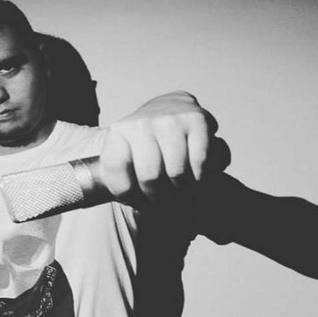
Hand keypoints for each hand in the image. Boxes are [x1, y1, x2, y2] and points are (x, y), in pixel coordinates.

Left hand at [99, 91, 229, 201]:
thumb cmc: (143, 147)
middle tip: (161, 195)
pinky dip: (200, 176)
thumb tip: (142, 208)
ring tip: (177, 185)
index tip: (136, 197)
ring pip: (177, 173)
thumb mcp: (122, 161)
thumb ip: (121, 185)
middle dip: (157, 195)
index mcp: (117, 135)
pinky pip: (200, 162)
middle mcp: (140, 124)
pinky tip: (193, 174)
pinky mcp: (196, 119)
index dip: (130, 197)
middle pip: (151, 178)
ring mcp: (168, 119)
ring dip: (180, 188)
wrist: (166, 108)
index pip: (120, 179)